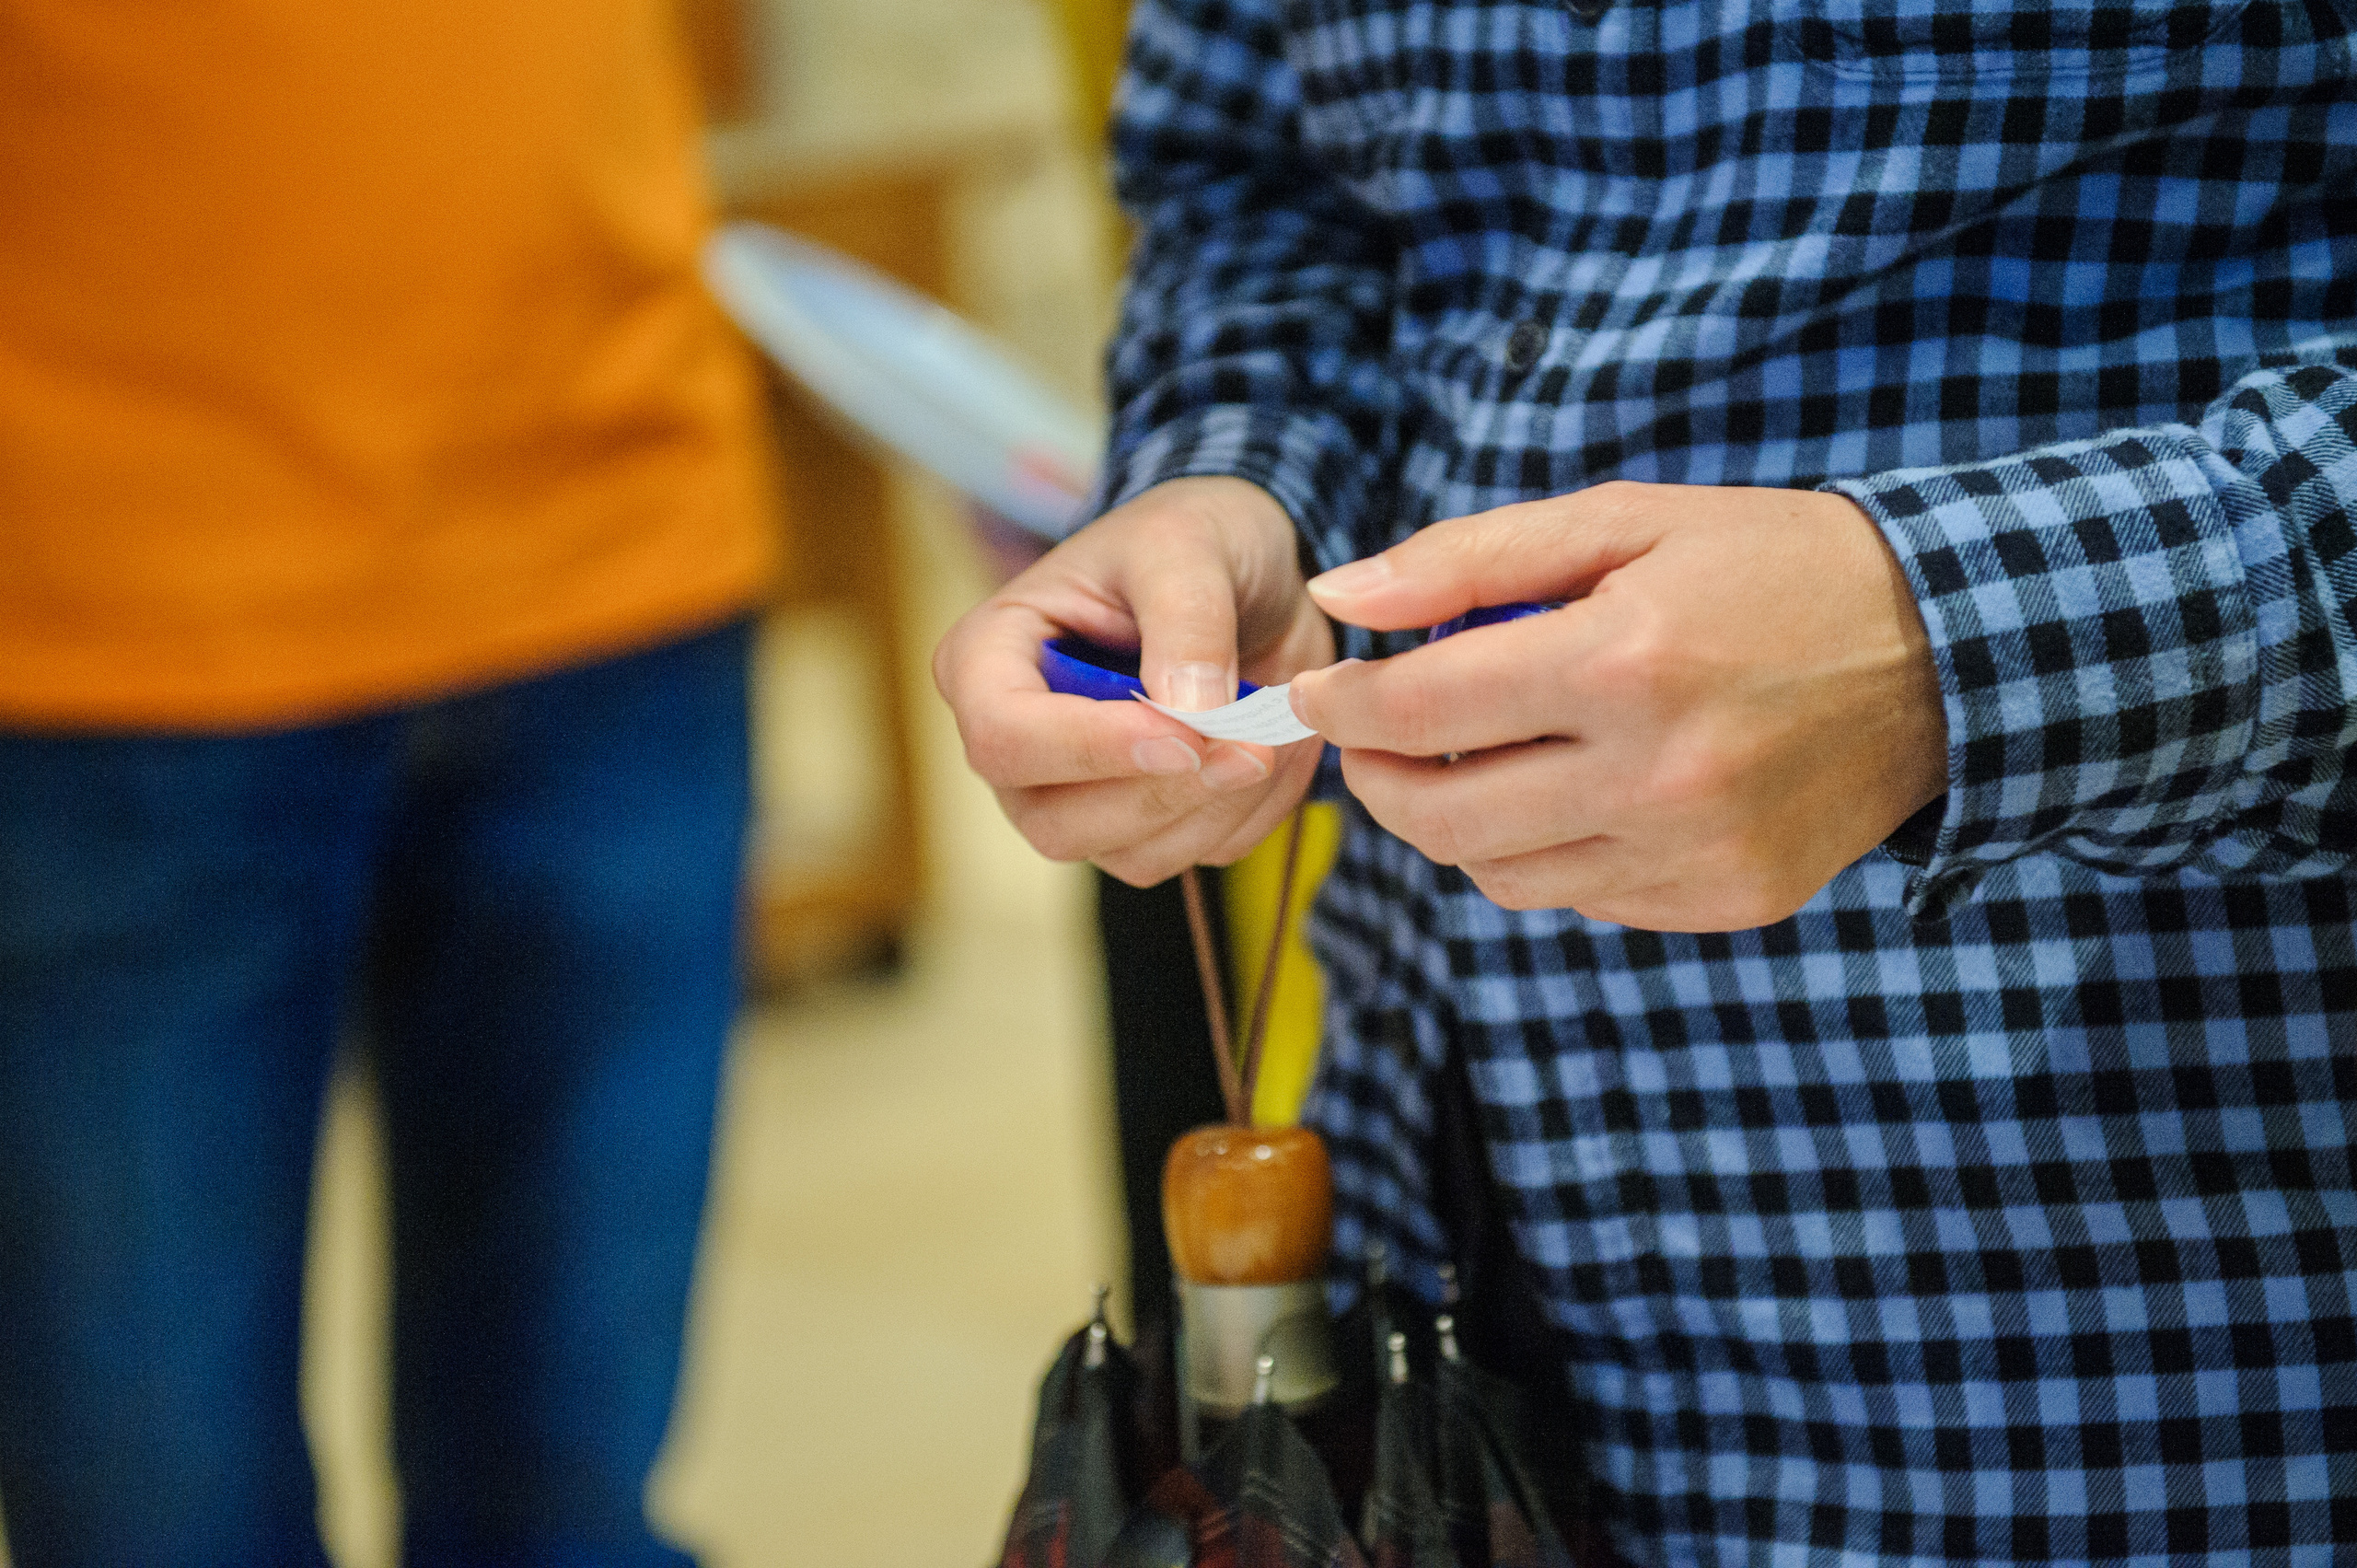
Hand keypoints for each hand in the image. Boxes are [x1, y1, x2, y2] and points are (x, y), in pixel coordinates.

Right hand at [933, 477, 1331, 886]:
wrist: (1249, 573)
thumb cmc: (1189, 541)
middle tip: (1251, 746)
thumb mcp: (1185, 545)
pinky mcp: (1144, 827)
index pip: (1003, 738)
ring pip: (1129, 855)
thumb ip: (1186, 619)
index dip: (1089, 747)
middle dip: (1163, 792)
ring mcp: (1076, 797)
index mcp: (987, 662)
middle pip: (1055, 822)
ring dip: (1218, 807)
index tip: (1183, 734)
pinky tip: (1274, 749)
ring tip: (1275, 732)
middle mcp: (1020, 745)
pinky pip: (1195, 855)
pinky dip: (1250, 813)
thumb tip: (1189, 713)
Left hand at [1287, 481, 1946, 930]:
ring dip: (1457, 822)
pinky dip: (1547, 853)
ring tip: (1476, 756)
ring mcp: (1696, 852)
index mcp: (1624, 660)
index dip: (1345, 706)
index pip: (1423, 710)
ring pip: (1501, 875)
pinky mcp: (1727, 899)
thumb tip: (1339, 597)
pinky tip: (1572, 791)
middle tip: (1370, 740)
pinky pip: (1581, 899)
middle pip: (1442, 817)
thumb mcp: (1623, 520)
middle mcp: (1657, 774)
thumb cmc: (1766, 566)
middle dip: (1377, 779)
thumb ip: (1469, 558)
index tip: (1319, 692)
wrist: (1945, 651)